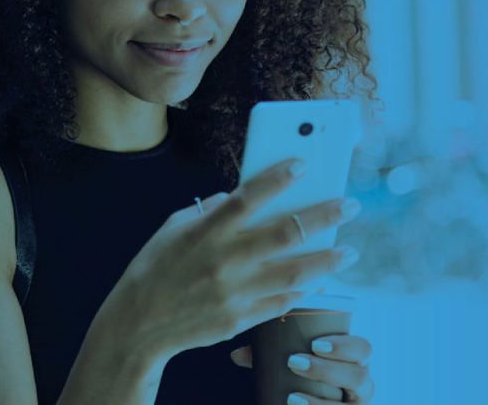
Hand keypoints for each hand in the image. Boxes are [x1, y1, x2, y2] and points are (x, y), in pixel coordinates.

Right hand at [109, 158, 360, 360]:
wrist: (138, 323)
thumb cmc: (155, 268)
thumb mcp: (173, 228)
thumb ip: (208, 209)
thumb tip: (237, 194)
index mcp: (205, 231)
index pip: (248, 197)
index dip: (278, 178)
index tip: (304, 164)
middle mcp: (223, 259)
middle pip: (284, 232)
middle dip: (323, 216)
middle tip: (349, 205)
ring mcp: (233, 291)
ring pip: (293, 271)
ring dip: (327, 260)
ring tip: (350, 252)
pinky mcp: (239, 318)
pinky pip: (280, 301)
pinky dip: (303, 291)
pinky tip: (320, 281)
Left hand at [230, 334, 374, 403]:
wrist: (306, 396)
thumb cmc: (306, 368)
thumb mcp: (293, 357)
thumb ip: (270, 351)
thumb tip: (237, 355)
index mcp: (356, 359)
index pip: (363, 348)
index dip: (344, 346)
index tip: (314, 344)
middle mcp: (362, 384)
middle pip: (357, 376)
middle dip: (327, 370)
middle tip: (294, 363)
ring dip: (320, 403)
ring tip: (291, 397)